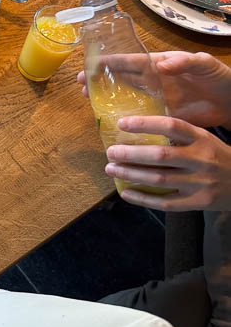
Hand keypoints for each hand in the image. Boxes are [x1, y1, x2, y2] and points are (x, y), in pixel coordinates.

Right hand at [77, 51, 230, 129]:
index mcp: (160, 64)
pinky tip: (110, 123)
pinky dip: (124, 119)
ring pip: (126, 98)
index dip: (109, 63)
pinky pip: (139, 117)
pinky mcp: (162, 117)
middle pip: (121, 79)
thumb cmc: (220, 78)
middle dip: (100, 80)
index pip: (130, 61)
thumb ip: (186, 62)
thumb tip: (161, 64)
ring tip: (87, 101)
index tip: (90, 65)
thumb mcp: (205, 64)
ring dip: (107, 99)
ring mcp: (156, 99)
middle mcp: (154, 81)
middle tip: (79, 85)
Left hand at [106, 115, 230, 210]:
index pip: (171, 126)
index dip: (145, 124)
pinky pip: (166, 202)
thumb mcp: (204, 139)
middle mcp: (201, 160)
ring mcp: (201, 183)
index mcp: (202, 139)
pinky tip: (125, 192)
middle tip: (110, 152)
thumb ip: (178, 134)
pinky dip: (143, 198)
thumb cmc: (216, 156)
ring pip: (159, 179)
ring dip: (131, 174)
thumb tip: (137, 127)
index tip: (121, 124)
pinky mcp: (199, 202)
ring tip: (111, 169)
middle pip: (160, 156)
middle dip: (131, 154)